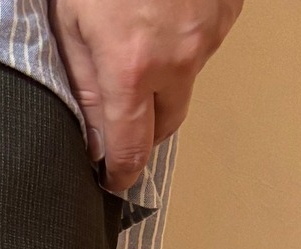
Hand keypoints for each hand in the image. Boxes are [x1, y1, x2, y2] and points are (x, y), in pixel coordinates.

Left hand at [49, 0, 242, 190]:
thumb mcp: (72, 22)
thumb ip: (84, 84)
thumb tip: (93, 136)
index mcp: (132, 69)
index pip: (132, 148)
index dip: (120, 172)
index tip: (113, 179)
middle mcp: (178, 59)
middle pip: (166, 124)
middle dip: (143, 127)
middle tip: (120, 116)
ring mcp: (209, 34)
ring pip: (186, 82)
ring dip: (164, 79)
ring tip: (139, 41)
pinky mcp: (228, 10)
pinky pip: (204, 44)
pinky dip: (184, 42)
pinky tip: (164, 15)